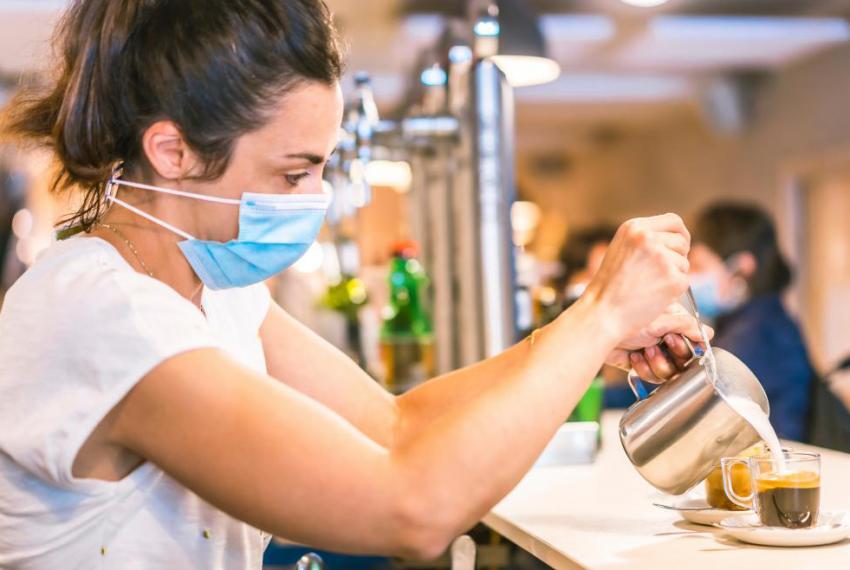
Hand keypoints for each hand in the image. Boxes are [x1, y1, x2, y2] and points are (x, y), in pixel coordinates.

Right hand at [584, 214, 691, 343]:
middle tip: (658, 273)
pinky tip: (654, 295)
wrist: (602, 312)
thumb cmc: (610, 285)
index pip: (674, 221)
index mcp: (634, 227)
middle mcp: (649, 238)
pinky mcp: (673, 279)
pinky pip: (685, 281)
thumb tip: (678, 239)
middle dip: (677, 257)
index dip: (680, 234)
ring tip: (649, 285)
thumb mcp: (621, 248)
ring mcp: (662, 258)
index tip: (678, 246)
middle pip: (682, 241)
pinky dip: (674, 290)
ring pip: (684, 263)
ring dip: (673, 275)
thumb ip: (645, 239)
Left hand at [604, 304, 713, 381]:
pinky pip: (652, 378)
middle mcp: (663, 338)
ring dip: (656, 362)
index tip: (674, 340)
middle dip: (671, 354)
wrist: (596, 329)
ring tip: (644, 350)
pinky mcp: (639, 365)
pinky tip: (634, 357)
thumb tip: (707, 334)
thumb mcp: (661, 317)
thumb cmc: (624, 315)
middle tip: (658, 343)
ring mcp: (652, 352)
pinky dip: (643, 368)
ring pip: (669, 372)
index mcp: (671, 322)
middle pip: (684, 360)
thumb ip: (687, 325)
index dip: (687, 345)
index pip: (694, 341)